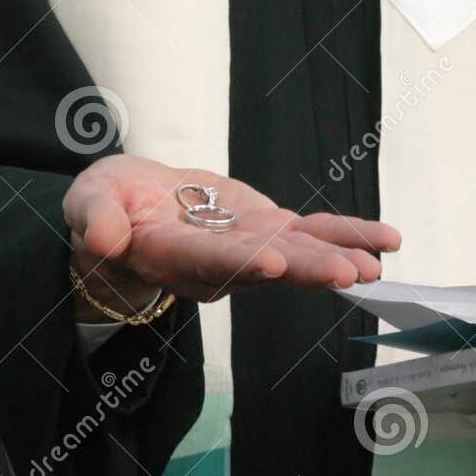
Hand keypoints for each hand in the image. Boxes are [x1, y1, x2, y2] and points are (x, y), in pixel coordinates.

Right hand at [63, 154, 399, 319]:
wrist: (132, 210)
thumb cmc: (107, 207)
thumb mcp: (89, 203)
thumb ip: (96, 219)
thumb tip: (104, 239)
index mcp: (172, 256)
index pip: (207, 262)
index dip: (240, 263)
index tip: (273, 263)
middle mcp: (217, 265)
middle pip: (264, 268)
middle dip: (306, 270)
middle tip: (345, 273)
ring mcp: (248, 250)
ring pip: (296, 255)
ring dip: (337, 259)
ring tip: (375, 265)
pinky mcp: (269, 232)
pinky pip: (314, 236)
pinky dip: (350, 236)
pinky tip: (387, 243)